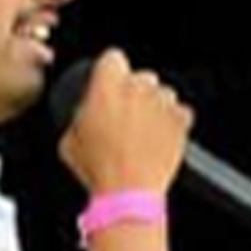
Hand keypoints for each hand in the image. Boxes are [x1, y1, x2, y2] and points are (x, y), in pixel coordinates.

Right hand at [58, 48, 194, 194]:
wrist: (128, 193)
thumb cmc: (99, 168)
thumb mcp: (69, 140)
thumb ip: (78, 118)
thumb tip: (81, 118)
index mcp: (106, 84)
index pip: (112, 57)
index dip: (108, 71)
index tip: (106, 83)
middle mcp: (138, 86)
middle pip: (140, 76)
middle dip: (133, 91)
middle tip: (123, 115)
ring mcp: (162, 102)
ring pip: (162, 93)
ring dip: (154, 106)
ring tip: (142, 131)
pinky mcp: (181, 120)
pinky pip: (180, 113)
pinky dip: (172, 123)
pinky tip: (158, 140)